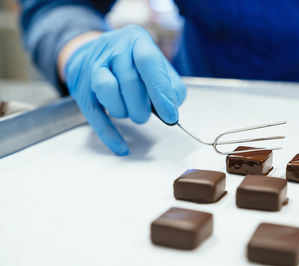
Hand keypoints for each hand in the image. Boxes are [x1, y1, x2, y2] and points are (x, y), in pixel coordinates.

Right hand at [63, 25, 185, 155]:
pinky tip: (122, 147)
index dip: (160, 91)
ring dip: (125, 111)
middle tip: (146, 115)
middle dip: (141, 106)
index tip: (170, 115)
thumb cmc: (133, 63)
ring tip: (131, 112)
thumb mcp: (156, 65)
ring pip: (108, 91)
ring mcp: (93, 67)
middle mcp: (113, 48)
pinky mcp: (83, 89)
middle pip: (129, 81)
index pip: (148, 62)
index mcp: (137, 40)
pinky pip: (95, 114)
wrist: (94, 54)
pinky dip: (110, 134)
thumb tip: (171, 108)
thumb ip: (170, 85)